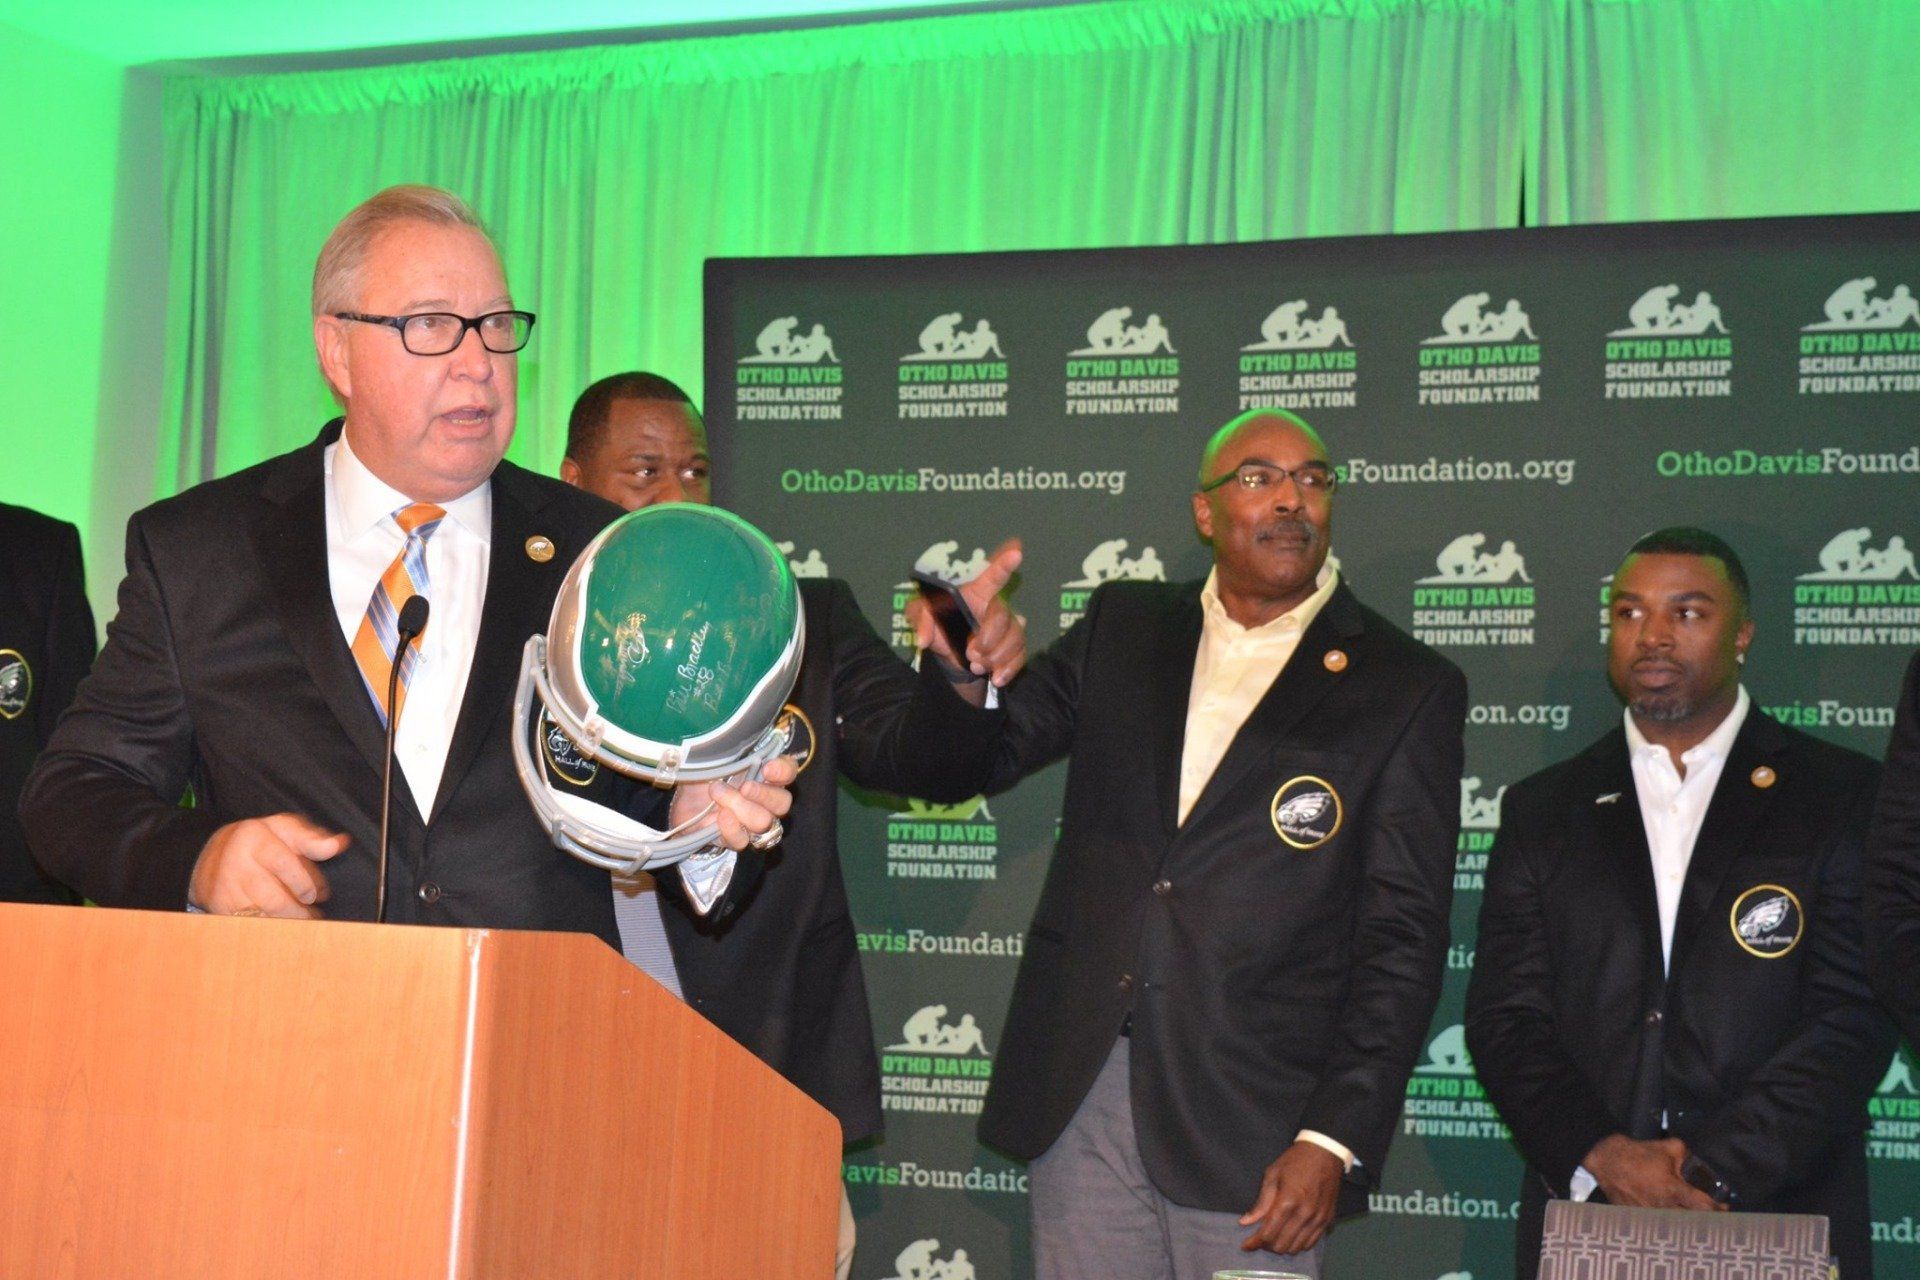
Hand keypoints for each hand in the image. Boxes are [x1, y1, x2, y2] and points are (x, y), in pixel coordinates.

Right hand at [189, 813, 347, 918]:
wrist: (213, 856)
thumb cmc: (260, 842)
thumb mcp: (284, 830)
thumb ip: (311, 839)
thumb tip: (338, 844)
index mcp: (253, 838)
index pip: (283, 863)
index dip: (305, 882)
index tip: (318, 894)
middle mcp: (236, 863)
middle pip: (275, 899)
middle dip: (300, 911)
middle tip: (314, 913)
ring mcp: (225, 889)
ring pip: (264, 917)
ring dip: (289, 923)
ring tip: (303, 920)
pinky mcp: (219, 909)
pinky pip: (251, 927)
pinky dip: (272, 930)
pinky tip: (284, 926)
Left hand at [671, 755, 796, 849]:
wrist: (682, 798)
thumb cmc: (705, 772)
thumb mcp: (719, 756)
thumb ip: (736, 750)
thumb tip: (739, 737)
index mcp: (766, 775)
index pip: (789, 772)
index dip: (783, 771)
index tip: (767, 768)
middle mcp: (766, 800)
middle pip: (783, 802)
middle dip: (763, 794)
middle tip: (743, 786)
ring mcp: (752, 823)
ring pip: (764, 822)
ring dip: (740, 808)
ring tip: (718, 795)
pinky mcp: (735, 839)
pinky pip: (743, 841)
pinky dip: (731, 828)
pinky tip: (718, 818)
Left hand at [908, 538, 1025, 687]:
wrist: (951, 652)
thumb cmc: (940, 623)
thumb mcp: (923, 616)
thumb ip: (920, 621)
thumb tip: (924, 639)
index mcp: (976, 593)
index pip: (992, 577)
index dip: (1003, 565)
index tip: (1016, 553)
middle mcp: (996, 606)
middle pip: (1002, 617)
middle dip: (987, 640)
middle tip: (970, 654)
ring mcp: (1009, 626)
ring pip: (1014, 638)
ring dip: (995, 658)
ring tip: (975, 665)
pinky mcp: (1015, 647)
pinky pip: (1021, 656)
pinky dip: (1008, 669)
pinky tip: (995, 678)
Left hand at [1238, 1140, 1342, 1254]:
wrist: (1325, 1153)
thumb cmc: (1295, 1161)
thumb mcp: (1272, 1175)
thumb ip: (1261, 1202)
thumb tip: (1245, 1222)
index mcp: (1287, 1201)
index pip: (1268, 1234)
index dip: (1254, 1243)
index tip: (1245, 1245)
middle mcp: (1304, 1214)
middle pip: (1281, 1245)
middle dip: (1266, 1246)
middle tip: (1259, 1238)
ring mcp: (1318, 1219)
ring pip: (1296, 1248)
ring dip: (1282, 1246)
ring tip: (1275, 1237)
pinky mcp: (1328, 1220)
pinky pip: (1311, 1243)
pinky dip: (1298, 1244)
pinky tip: (1291, 1235)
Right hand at [1582, 1135, 1723, 1210]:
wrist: (1607, 1159)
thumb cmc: (1638, 1153)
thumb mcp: (1669, 1147)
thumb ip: (1689, 1156)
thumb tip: (1701, 1164)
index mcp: (1673, 1190)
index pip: (1704, 1207)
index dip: (1719, 1208)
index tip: (1724, 1206)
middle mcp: (1663, 1207)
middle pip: (1694, 1221)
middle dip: (1705, 1217)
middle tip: (1711, 1211)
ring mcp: (1650, 1214)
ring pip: (1677, 1225)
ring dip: (1687, 1220)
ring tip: (1692, 1213)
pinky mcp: (1639, 1217)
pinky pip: (1659, 1224)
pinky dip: (1668, 1221)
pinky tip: (1671, 1214)